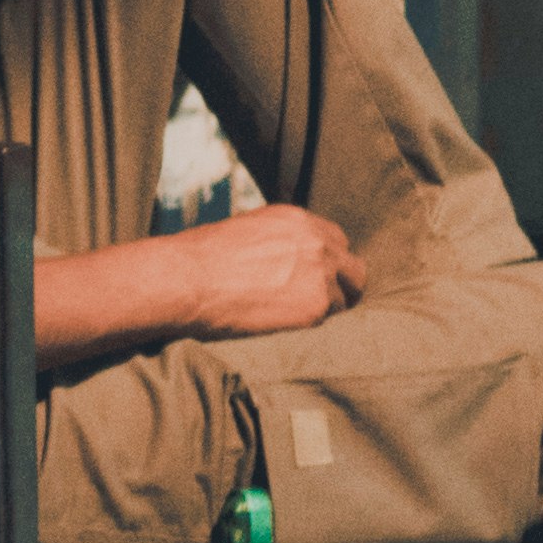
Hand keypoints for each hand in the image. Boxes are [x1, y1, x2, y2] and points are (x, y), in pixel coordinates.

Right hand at [156, 207, 364, 340]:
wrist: (189, 279)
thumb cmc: (201, 259)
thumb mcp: (246, 232)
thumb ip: (277, 243)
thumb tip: (281, 262)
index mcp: (297, 220)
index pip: (335, 240)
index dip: (327, 262)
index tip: (315, 276)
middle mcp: (316, 241)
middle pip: (353, 268)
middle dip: (341, 285)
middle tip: (320, 301)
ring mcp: (320, 272)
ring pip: (345, 296)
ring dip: (324, 307)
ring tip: (290, 314)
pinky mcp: (317, 304)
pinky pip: (328, 317)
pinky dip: (310, 322)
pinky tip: (282, 320)